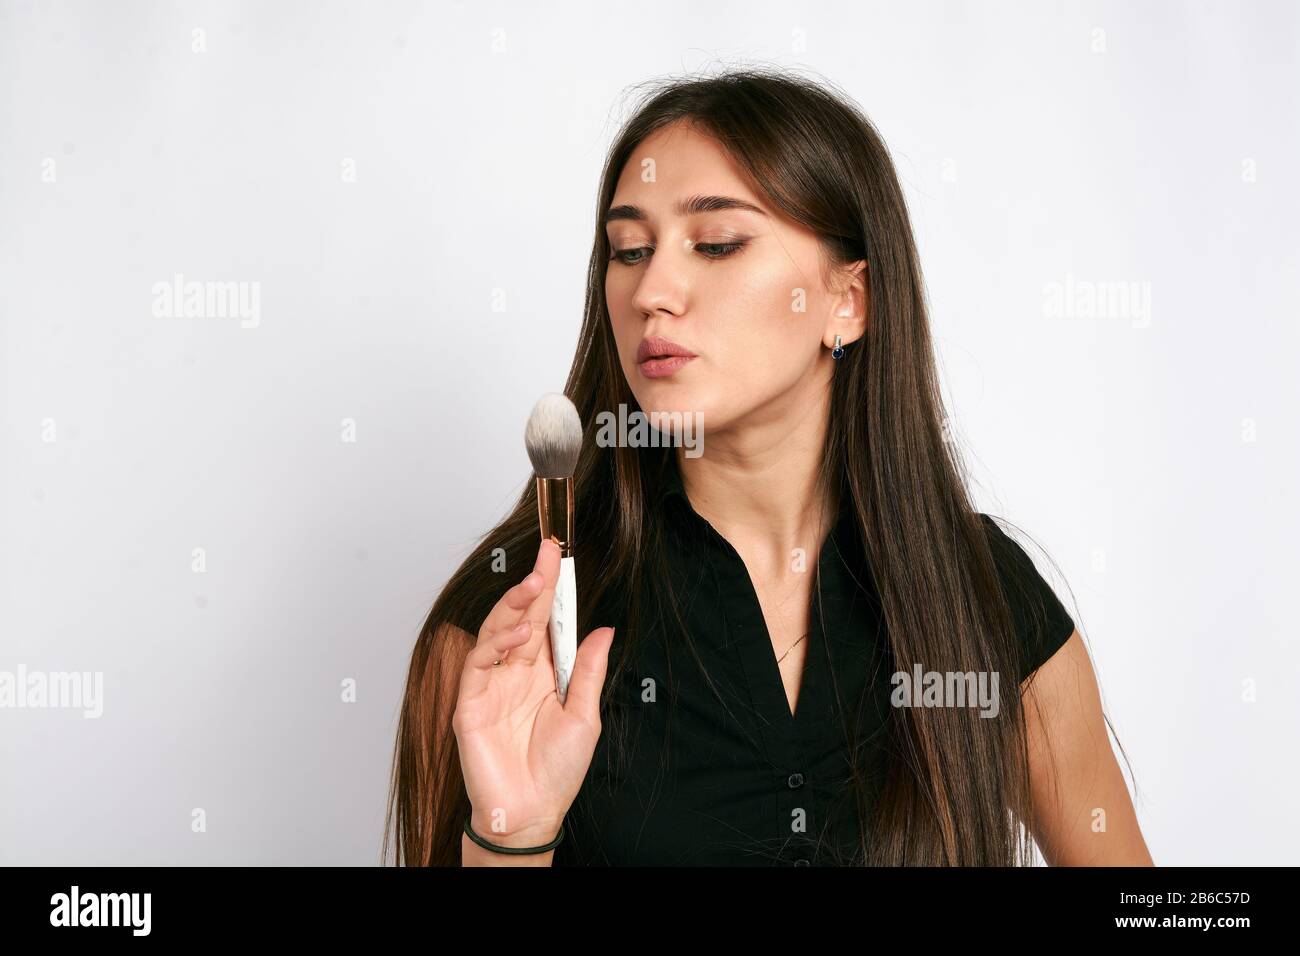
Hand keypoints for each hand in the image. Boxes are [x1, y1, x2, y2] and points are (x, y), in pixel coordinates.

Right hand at [453, 538, 615, 845]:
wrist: (532, 813)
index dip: (550, 588)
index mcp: (542, 673)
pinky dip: (496, 643)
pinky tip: (518, 632)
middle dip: (532, 584)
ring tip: (534, 586)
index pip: (544, 620)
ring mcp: (490, 686)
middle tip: (546, 556)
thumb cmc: (557, 772)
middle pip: (519, 617)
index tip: (557, 555)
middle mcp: (514, 673)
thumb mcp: (586, 715)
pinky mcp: (469, 703)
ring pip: (496, 631)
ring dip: (514, 605)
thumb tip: (602, 629)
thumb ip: (588, 671)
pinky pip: (479, 663)